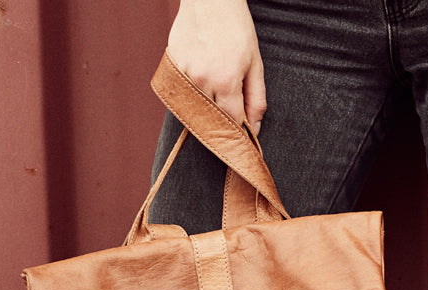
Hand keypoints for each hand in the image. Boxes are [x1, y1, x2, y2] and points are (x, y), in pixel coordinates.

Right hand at [167, 0, 264, 132]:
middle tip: (230, 126)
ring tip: (216, 101)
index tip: (244, 139)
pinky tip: (201, 86)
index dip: (240, 133)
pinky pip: (181, 93)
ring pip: (194, 109)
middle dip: (222, 127)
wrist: (209, 0)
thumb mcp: (255, 64)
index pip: (232, 123)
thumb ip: (256, 99)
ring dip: (206, 112)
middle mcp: (201, 80)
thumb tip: (255, 128)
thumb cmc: (237, 29)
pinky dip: (191, 97)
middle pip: (212, 120)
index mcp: (226, 82)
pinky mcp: (171, 66)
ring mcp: (183, 73)